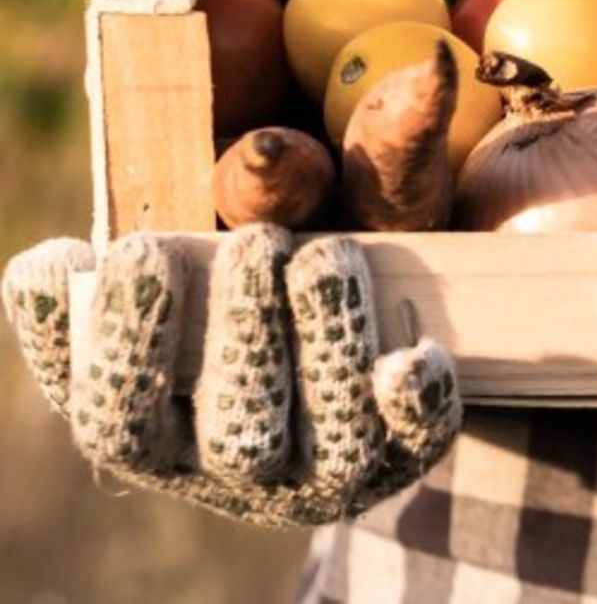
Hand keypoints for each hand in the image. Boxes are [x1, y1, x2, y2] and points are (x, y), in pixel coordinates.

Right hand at [4, 225, 459, 527]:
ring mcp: (327, 470)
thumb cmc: (220, 323)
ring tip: (325, 255)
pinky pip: (419, 440)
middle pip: (236, 428)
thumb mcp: (165, 311)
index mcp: (159, 442)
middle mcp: (241, 471)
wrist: (332, 376)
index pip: (120, 419)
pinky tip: (413, 357)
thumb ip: (113, 292)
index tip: (138, 250)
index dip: (124, 344)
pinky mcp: (404, 451)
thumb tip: (59, 265)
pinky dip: (419, 402)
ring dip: (328, 340)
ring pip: (332, 432)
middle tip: (253, 244)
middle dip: (242, 331)